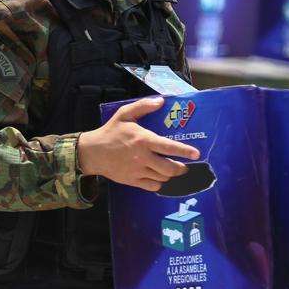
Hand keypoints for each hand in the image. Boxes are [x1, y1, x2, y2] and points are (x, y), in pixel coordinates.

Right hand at [76, 96, 199, 192]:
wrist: (93, 152)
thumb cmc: (111, 132)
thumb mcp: (124, 114)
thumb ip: (143, 106)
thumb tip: (161, 101)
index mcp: (143, 140)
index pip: (169, 147)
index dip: (185, 151)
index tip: (196, 154)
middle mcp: (142, 157)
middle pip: (169, 168)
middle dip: (181, 168)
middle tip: (184, 165)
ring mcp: (138, 171)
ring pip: (162, 178)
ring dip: (170, 175)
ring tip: (172, 170)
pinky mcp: (132, 181)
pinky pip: (152, 186)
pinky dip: (159, 183)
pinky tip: (159, 178)